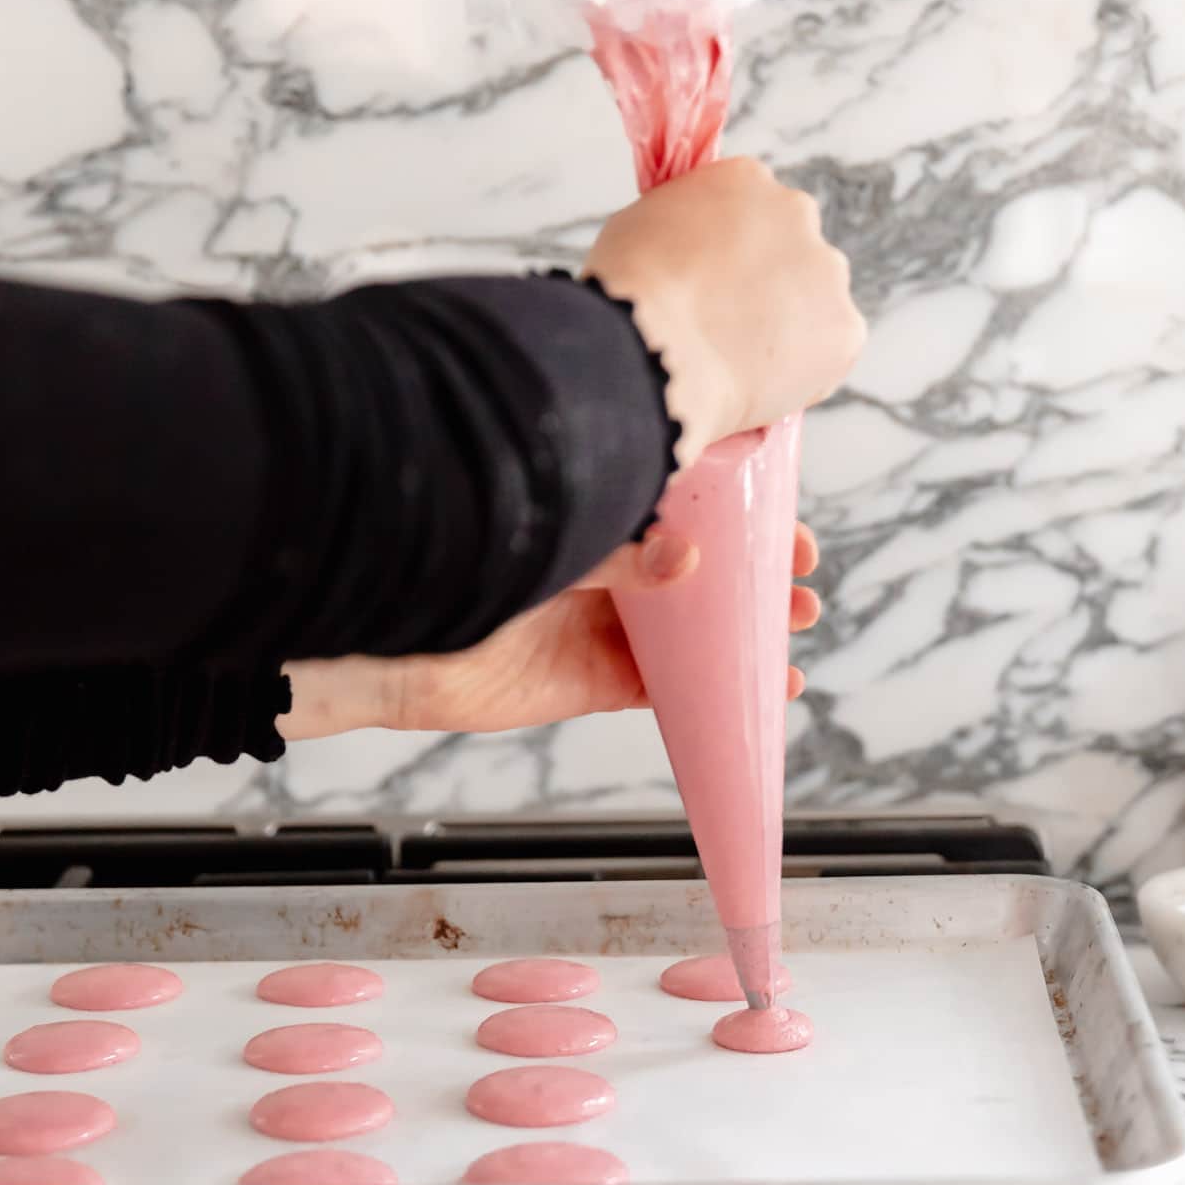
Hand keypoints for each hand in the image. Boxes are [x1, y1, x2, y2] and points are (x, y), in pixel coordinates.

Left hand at [279, 523, 820, 741]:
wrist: (383, 633)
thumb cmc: (449, 554)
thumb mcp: (542, 533)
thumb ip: (612, 548)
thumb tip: (685, 561)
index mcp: (590, 503)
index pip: (679, 497)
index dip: (736, 505)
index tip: (784, 508)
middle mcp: (599, 559)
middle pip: (697, 564)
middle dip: (755, 568)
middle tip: (801, 574)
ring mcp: (596, 620)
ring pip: (691, 625)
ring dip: (747, 629)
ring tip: (794, 626)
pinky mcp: (591, 679)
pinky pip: (668, 686)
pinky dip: (718, 688)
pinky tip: (766, 686)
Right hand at [586, 161, 864, 463]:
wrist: (654, 350)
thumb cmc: (630, 289)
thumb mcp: (644, 225)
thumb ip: (685, 229)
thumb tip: (692, 255)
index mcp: (748, 179)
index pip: (754, 215)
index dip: (734, 257)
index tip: (715, 288)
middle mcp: (798, 212)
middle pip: (793, 252)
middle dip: (770, 286)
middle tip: (730, 329)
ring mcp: (827, 271)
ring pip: (817, 302)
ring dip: (793, 326)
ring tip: (743, 364)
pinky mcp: (845, 330)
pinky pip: (830, 353)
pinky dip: (807, 371)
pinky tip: (766, 385)